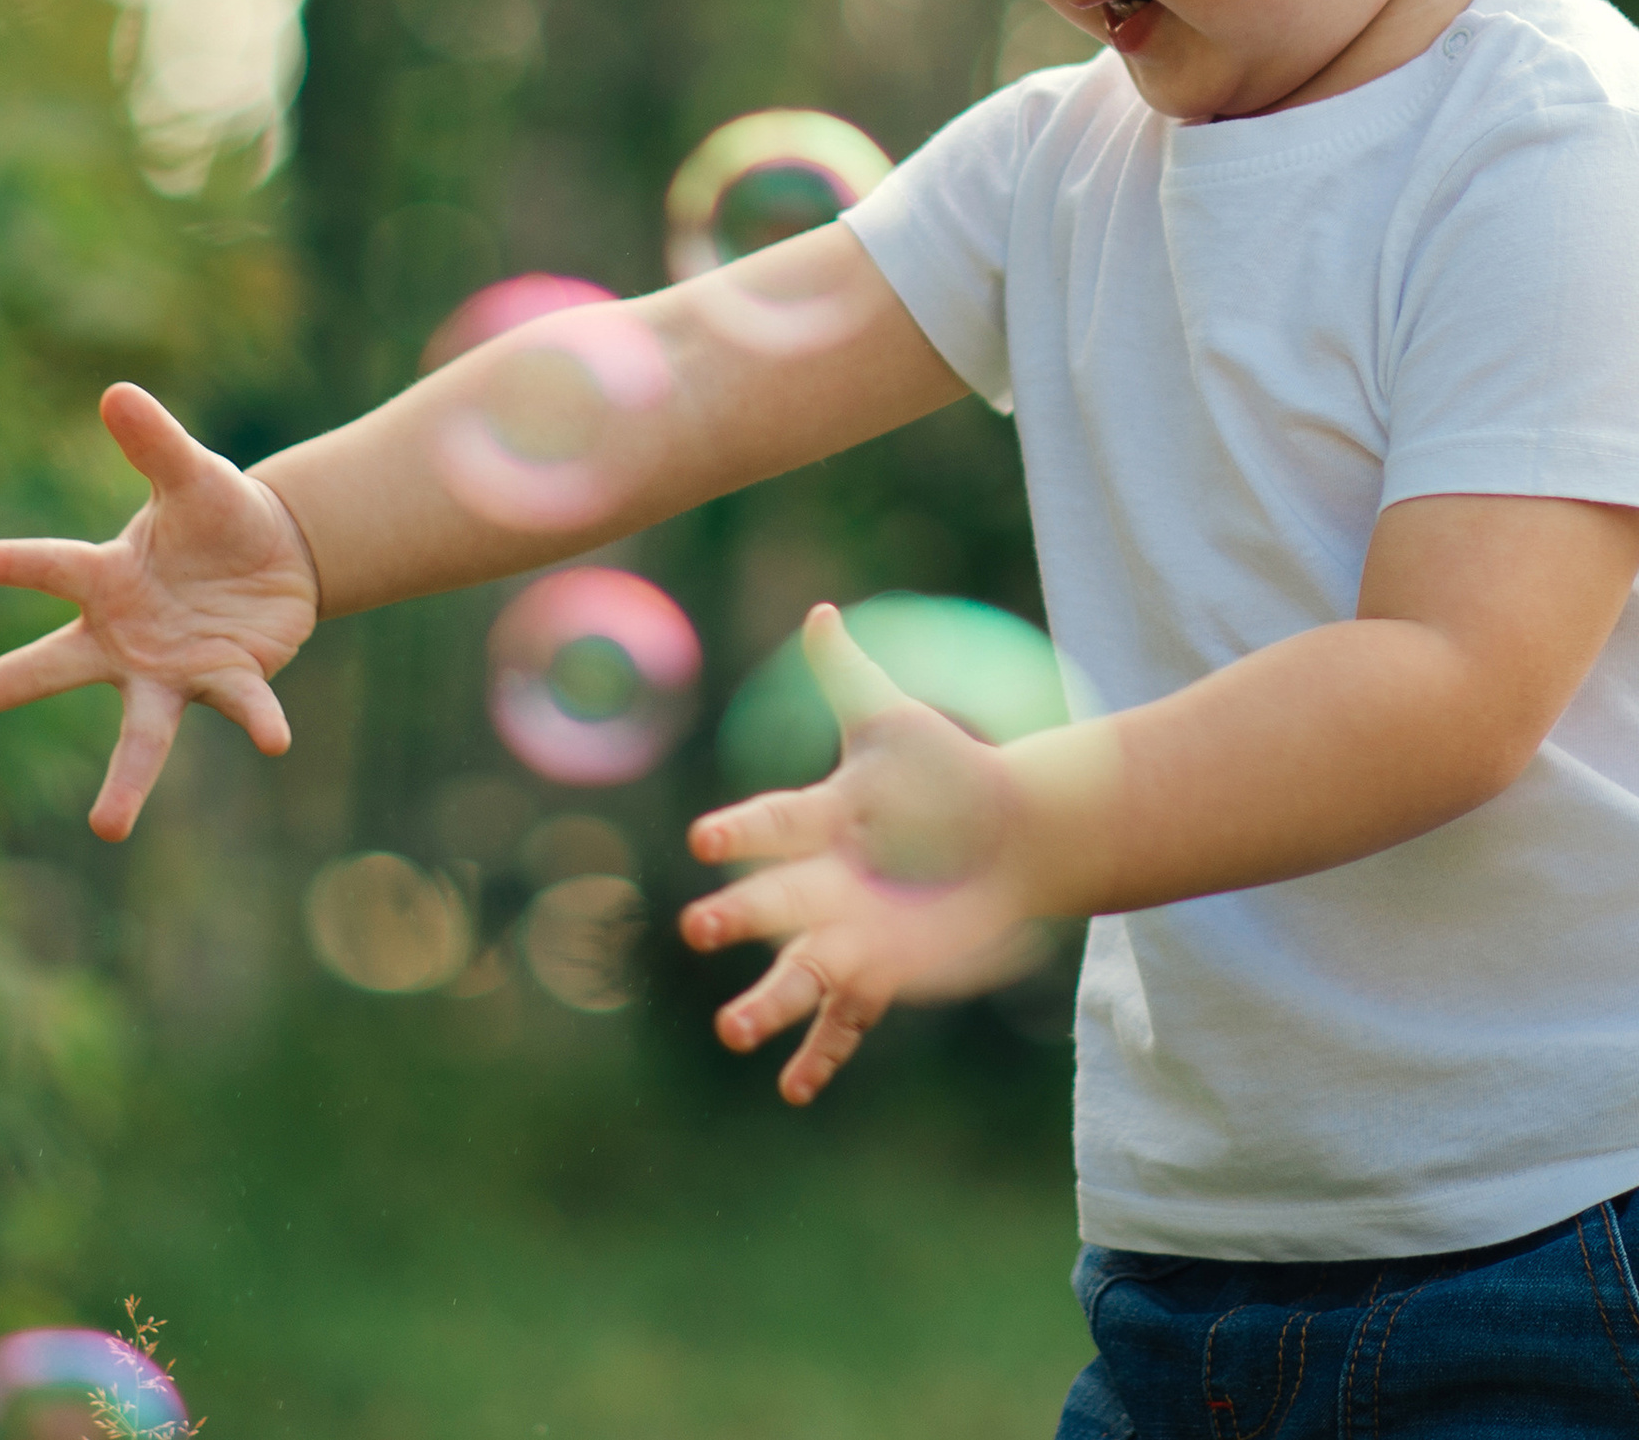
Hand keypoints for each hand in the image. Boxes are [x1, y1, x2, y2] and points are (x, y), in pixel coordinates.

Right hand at [0, 384, 319, 841]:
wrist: (276, 557)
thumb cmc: (215, 514)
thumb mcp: (193, 473)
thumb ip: (156, 442)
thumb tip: (116, 393)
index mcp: (105, 577)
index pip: (47, 567)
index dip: (6, 562)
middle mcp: (123, 635)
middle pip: (51, 668)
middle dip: (2, 691)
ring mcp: (168, 670)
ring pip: (140, 731)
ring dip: (126, 782)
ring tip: (104, 829)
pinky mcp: (223, 682)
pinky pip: (240, 705)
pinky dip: (257, 720)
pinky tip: (274, 739)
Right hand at [679, 604, 1043, 1104]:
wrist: (1005, 837)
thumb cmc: (943, 774)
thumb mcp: (898, 725)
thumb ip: (848, 677)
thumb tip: (820, 614)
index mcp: (825, 822)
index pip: (776, 825)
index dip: (742, 831)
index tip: (704, 839)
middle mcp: (824, 884)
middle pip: (776, 903)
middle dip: (741, 916)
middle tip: (698, 929)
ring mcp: (846, 935)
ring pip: (798, 974)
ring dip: (765, 1005)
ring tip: (732, 1033)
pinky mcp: (876, 975)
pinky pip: (844, 1024)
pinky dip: (821, 1057)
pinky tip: (794, 1090)